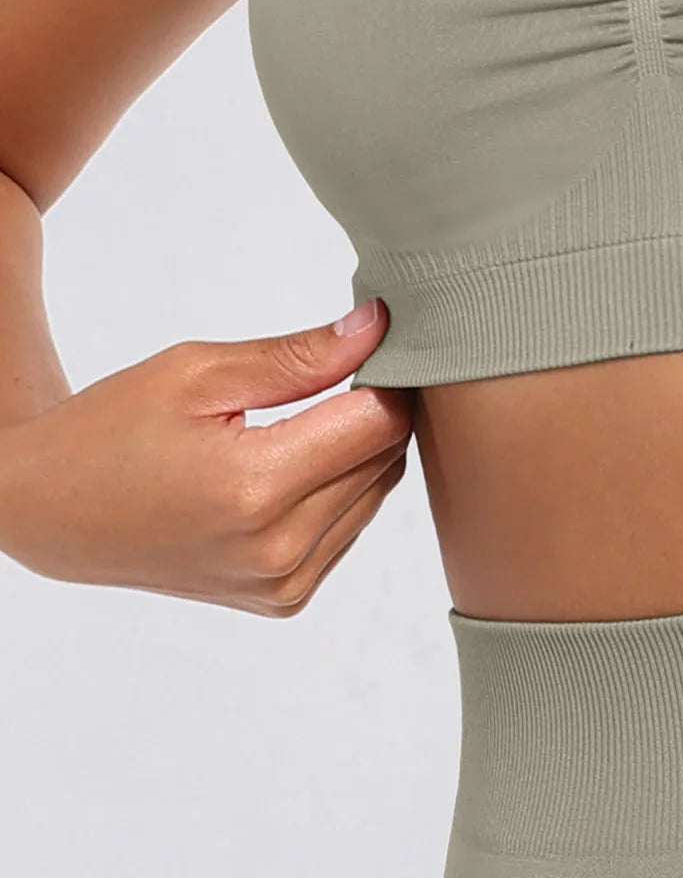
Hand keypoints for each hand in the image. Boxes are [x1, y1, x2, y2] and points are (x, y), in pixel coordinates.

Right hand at [0, 298, 410, 615]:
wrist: (52, 511)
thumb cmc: (113, 430)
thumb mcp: (200, 373)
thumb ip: (300, 355)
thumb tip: (378, 327)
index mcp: (255, 489)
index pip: (380, 422)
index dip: (387, 375)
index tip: (371, 346)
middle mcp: (276, 549)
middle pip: (384, 457)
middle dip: (376, 407)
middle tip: (332, 375)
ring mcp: (281, 584)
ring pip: (377, 492)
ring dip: (359, 450)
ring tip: (302, 421)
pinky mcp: (283, 599)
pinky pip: (350, 527)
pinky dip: (340, 489)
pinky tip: (294, 466)